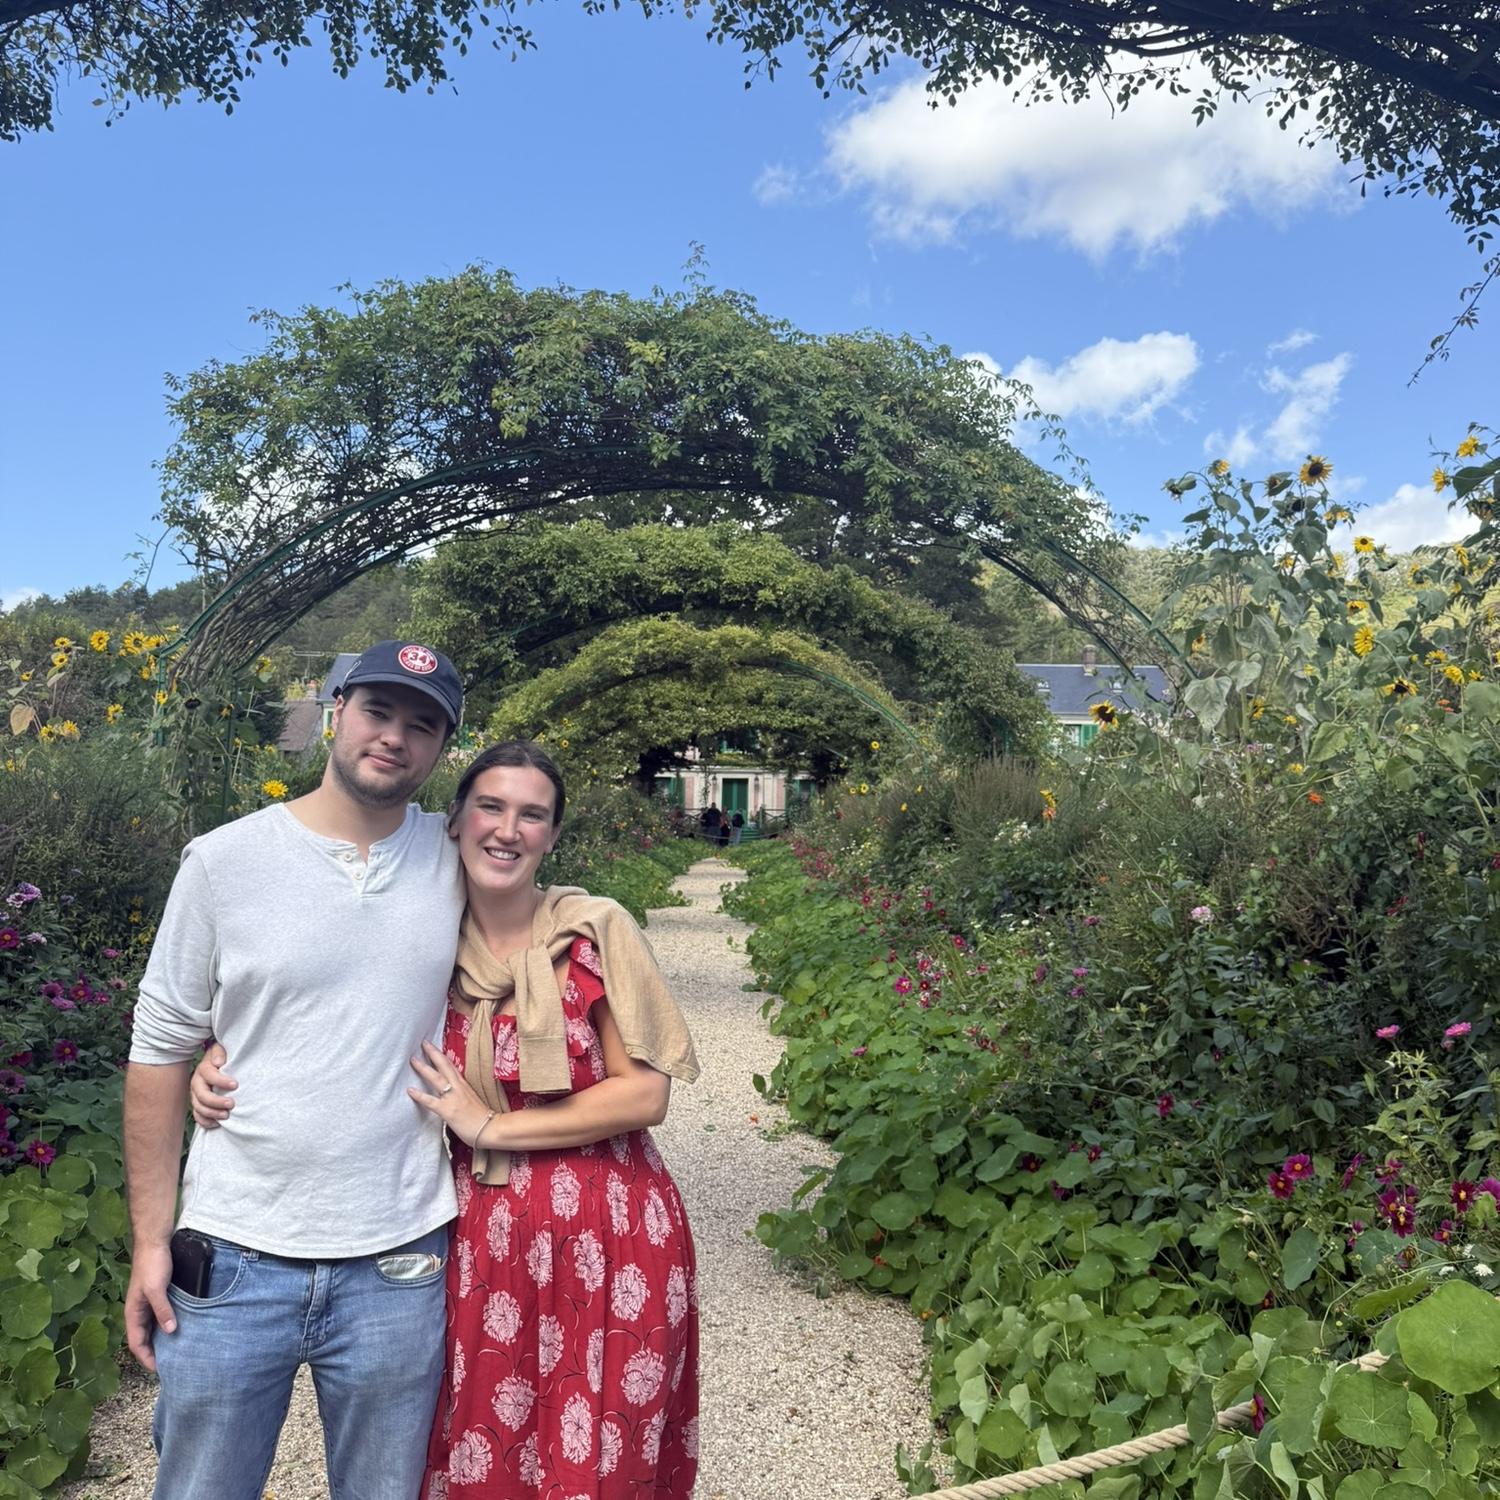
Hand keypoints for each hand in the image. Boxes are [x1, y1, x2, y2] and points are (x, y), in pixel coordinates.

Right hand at [125, 1242, 175, 1371]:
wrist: (155, 1243)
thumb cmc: (152, 1265)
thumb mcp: (156, 1289)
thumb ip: (162, 1309)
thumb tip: (170, 1331)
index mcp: (133, 1313)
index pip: (136, 1344)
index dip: (146, 1358)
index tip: (159, 1370)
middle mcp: (139, 1312)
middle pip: (144, 1339)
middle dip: (154, 1353)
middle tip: (170, 1365)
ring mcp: (148, 1305)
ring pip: (153, 1329)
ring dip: (161, 1341)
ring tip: (176, 1352)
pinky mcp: (158, 1297)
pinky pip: (161, 1318)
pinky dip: (168, 1327)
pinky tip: (179, 1329)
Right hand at [190, 1041, 235, 1128]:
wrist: (216, 1063)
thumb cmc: (222, 1057)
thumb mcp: (221, 1050)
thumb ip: (219, 1052)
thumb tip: (218, 1061)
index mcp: (203, 1069)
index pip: (208, 1074)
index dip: (221, 1081)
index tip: (235, 1085)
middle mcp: (197, 1083)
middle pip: (202, 1095)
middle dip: (216, 1101)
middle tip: (232, 1104)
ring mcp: (196, 1095)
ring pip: (198, 1107)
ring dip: (212, 1113)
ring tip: (226, 1115)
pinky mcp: (198, 1104)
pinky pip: (198, 1116)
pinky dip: (205, 1122)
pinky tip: (217, 1124)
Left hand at [407, 1041, 494, 1145]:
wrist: (491, 1128)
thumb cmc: (483, 1118)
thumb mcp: (472, 1100)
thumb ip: (462, 1094)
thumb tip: (453, 1093)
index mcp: (464, 1085)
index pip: (451, 1066)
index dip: (442, 1056)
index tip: (433, 1047)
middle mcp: (458, 1087)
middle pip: (444, 1065)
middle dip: (433, 1053)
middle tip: (423, 1043)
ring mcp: (452, 1097)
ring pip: (436, 1078)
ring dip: (424, 1068)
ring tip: (413, 1060)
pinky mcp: (448, 1110)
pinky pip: (430, 1101)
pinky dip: (420, 1095)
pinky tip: (410, 1090)